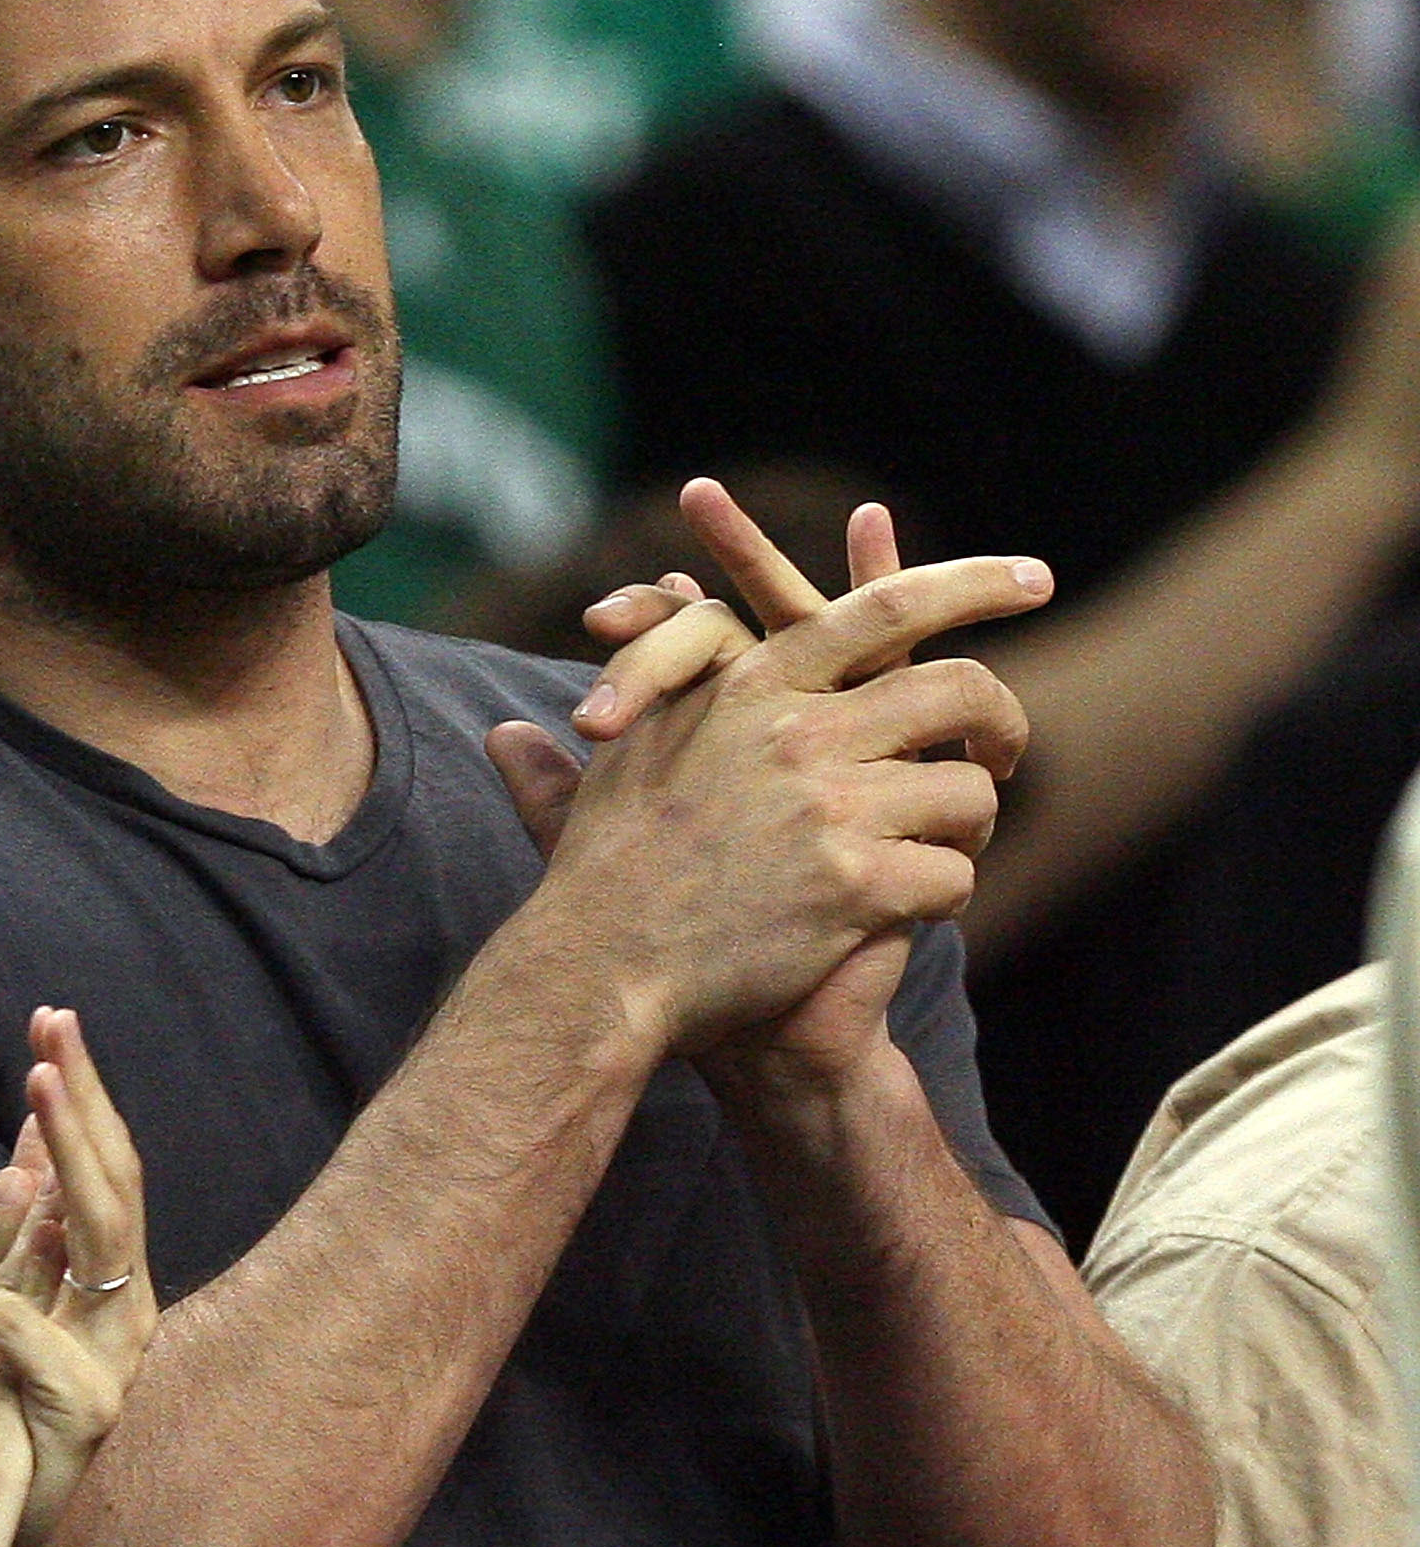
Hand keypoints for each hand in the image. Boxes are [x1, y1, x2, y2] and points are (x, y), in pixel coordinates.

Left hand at [0, 1008, 154, 1546]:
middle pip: (114, 1185)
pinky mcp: (80, 1411)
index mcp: (101, 1294)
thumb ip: (17, 1256)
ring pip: (93, 1237)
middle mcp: (121, 1319)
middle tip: (57, 1024)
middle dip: (87, 1100)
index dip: (82, 1100)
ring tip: (30, 1092)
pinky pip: (8, 1335)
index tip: (52, 1022)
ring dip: (60, 1156)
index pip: (99, 1172)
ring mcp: (111, 1362)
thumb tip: (19, 1170)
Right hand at [481, 479, 1048, 1059]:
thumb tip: (511, 728)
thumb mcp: (614, 765)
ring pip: (968, 794)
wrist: (600, 968)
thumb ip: (609, 726)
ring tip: (934, 855)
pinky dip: (942, 900)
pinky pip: (954, 876)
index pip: (889, 605)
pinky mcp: (853, 884)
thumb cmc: (603, 870)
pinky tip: (902, 917)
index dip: (974, 583)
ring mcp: (829, 807)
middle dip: (1001, 726)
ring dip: (965, 830)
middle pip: (963, 691)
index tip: (1035, 577)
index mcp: (755, 683)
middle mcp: (799, 730)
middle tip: (1001, 756)